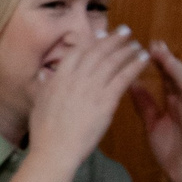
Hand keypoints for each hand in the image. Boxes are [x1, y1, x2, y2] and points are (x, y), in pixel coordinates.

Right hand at [24, 23, 150, 170]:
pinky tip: (143, 59)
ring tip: (137, 45)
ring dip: (127, 50)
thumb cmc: (44, 132)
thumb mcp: (37, 104)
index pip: (78, 52)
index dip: (91, 40)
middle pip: (98, 52)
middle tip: (125, 31)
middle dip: (113, 39)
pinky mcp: (106, 101)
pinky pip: (123, 77)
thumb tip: (43, 74)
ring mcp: (91, 88)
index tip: (101, 33)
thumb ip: (43, 86)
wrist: (54, 150)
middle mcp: (75, 78)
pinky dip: (134, 66)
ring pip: (112, 61)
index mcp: (59, 78)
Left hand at [129, 41, 181, 181]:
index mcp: (174, 102)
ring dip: (181, 75)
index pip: (167, 76)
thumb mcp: (152, 122)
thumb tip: (130, 84)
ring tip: (170, 61)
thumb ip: (144, 104)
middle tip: (157, 45)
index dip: (159, 61)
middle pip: (179, 78)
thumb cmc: (170, 147)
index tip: (147, 45)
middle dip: (169, 61)